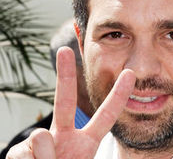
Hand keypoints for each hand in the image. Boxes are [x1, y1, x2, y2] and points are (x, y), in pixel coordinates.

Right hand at [6, 47, 135, 158]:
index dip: (118, 95)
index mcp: (86, 143)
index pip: (106, 116)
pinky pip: (25, 155)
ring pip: (41, 138)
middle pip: (65, 101)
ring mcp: (42, 144)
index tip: (130, 74)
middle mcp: (65, 137)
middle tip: (64, 50)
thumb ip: (73, 156)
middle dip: (65, 75)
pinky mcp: (18, 153)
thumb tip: (40, 137)